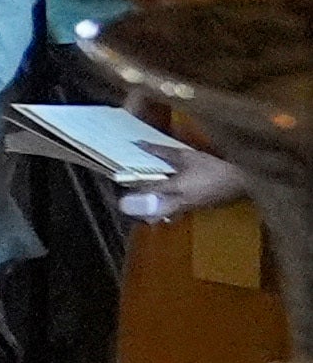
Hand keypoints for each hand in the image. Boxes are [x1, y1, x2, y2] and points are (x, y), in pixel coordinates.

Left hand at [126, 141, 251, 224]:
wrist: (242, 181)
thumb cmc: (213, 166)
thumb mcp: (187, 155)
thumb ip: (162, 152)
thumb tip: (140, 145)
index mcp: (175, 189)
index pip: (147, 192)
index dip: (132, 188)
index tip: (120, 182)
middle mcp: (178, 203)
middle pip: (150, 214)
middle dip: (136, 208)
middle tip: (128, 195)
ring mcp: (186, 209)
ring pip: (160, 217)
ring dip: (148, 210)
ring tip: (140, 196)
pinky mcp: (193, 210)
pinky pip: (171, 214)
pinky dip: (161, 209)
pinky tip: (160, 197)